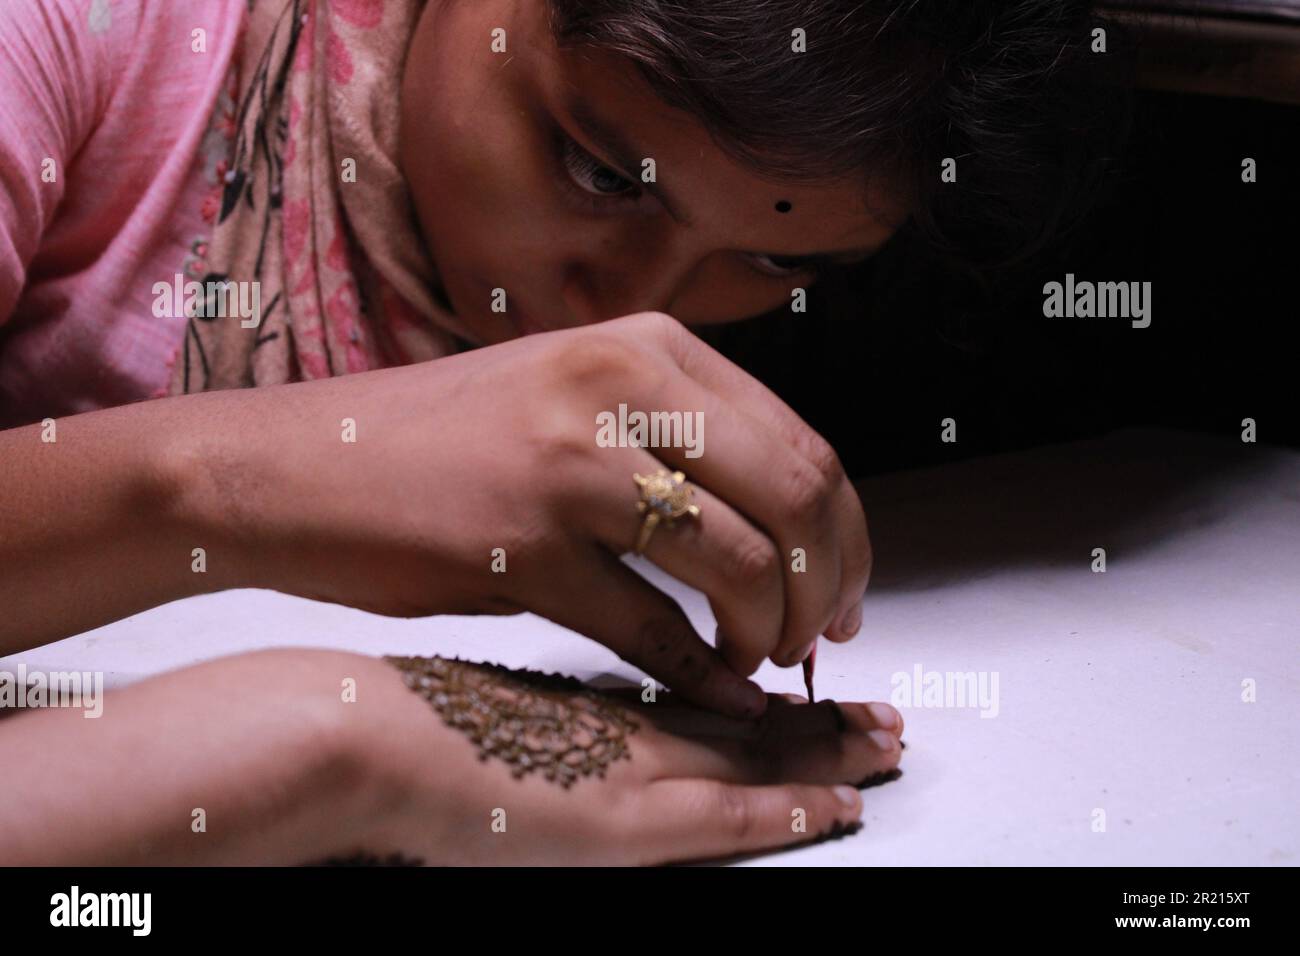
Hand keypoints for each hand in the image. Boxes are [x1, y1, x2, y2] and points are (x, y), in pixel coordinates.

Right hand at [175, 313, 871, 716]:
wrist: (299, 467)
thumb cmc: (434, 441)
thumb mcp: (574, 393)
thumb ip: (679, 433)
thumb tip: (784, 519)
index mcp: (647, 346)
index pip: (804, 443)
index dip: (846, 533)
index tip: (843, 587)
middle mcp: (621, 387)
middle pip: (798, 498)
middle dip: (829, 586)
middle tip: (820, 636)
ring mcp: (573, 463)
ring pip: (742, 565)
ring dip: (771, 633)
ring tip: (759, 661)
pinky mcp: (526, 547)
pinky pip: (655, 631)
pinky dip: (703, 675)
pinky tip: (716, 692)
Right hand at [351, 653, 903, 864]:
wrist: (349, 735)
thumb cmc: (395, 715)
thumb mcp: (481, 709)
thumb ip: (543, 718)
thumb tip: (577, 718)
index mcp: (592, 704)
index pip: (704, 698)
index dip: (768, 700)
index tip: (816, 688)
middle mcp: (622, 726)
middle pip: (746, 719)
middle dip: (822, 722)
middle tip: (885, 714)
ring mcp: (626, 768)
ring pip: (754, 757)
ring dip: (826, 753)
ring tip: (886, 746)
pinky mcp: (616, 822)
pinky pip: (722, 819)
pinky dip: (782, 814)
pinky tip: (833, 809)